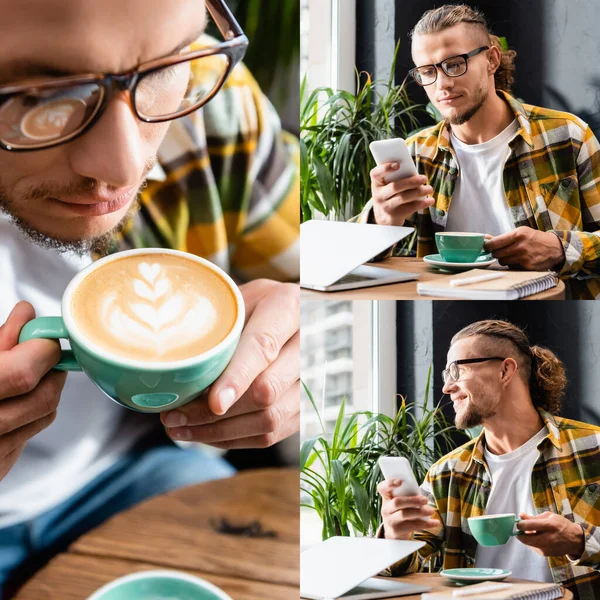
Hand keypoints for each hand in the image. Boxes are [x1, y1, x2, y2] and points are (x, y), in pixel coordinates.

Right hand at [0, 302, 66, 480]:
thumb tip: (27, 315)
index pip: (24, 374)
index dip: (43, 351)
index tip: (45, 338)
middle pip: (43, 398)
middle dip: (52, 372)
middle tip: (43, 355)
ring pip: (43, 417)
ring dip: (42, 392)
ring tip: (21, 379)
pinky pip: (27, 437)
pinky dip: (26, 417)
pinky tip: (7, 405)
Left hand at [161, 279, 298, 448]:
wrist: (304, 313)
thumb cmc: (260, 304)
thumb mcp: (242, 298)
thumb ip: (218, 324)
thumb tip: (172, 361)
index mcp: (289, 307)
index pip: (263, 347)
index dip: (237, 378)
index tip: (213, 403)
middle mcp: (310, 343)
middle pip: (267, 390)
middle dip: (216, 413)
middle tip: (173, 417)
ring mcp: (316, 377)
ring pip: (271, 418)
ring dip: (222, 432)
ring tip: (181, 429)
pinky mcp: (308, 405)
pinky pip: (274, 433)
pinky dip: (237, 439)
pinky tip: (206, 434)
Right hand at [370, 163, 433, 225]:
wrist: (384, 218)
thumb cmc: (390, 195)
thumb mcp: (388, 186)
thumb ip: (397, 178)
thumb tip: (415, 175)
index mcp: (376, 184)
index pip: (375, 174)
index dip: (385, 168)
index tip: (398, 164)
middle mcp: (378, 195)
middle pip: (395, 186)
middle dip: (411, 182)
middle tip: (424, 178)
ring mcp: (385, 207)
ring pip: (403, 198)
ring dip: (419, 192)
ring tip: (430, 189)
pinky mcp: (394, 216)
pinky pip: (409, 208)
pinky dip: (422, 204)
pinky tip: (430, 200)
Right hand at [377, 479, 440, 539]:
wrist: (394, 534)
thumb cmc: (401, 513)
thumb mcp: (401, 503)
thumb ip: (407, 496)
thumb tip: (421, 495)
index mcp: (386, 498)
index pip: (382, 488)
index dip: (389, 483)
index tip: (400, 481)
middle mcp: (385, 509)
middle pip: (397, 502)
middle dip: (413, 500)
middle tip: (426, 500)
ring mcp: (390, 521)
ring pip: (404, 514)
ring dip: (420, 512)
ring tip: (431, 511)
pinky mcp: (396, 532)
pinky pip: (412, 526)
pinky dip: (425, 524)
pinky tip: (434, 522)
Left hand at [484, 227, 564, 269]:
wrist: (555, 248)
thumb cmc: (535, 239)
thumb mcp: (521, 232)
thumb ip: (504, 237)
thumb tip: (486, 238)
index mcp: (518, 234)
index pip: (494, 243)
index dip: (488, 246)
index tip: (486, 247)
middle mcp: (520, 246)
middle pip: (496, 253)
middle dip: (496, 253)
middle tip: (501, 251)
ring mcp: (524, 257)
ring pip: (502, 261)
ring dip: (504, 259)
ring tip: (512, 254)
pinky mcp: (526, 267)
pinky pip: (511, 267)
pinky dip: (512, 264)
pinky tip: (519, 260)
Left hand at [516, 512, 584, 557]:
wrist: (575, 541)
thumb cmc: (561, 525)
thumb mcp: (549, 516)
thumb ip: (534, 517)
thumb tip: (521, 515)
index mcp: (549, 526)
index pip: (528, 525)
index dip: (519, 524)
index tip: (518, 522)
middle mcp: (547, 538)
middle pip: (525, 538)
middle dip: (518, 533)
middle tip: (519, 529)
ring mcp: (546, 548)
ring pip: (527, 543)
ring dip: (525, 537)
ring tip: (532, 532)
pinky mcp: (545, 554)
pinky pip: (533, 547)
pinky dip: (532, 542)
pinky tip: (538, 537)